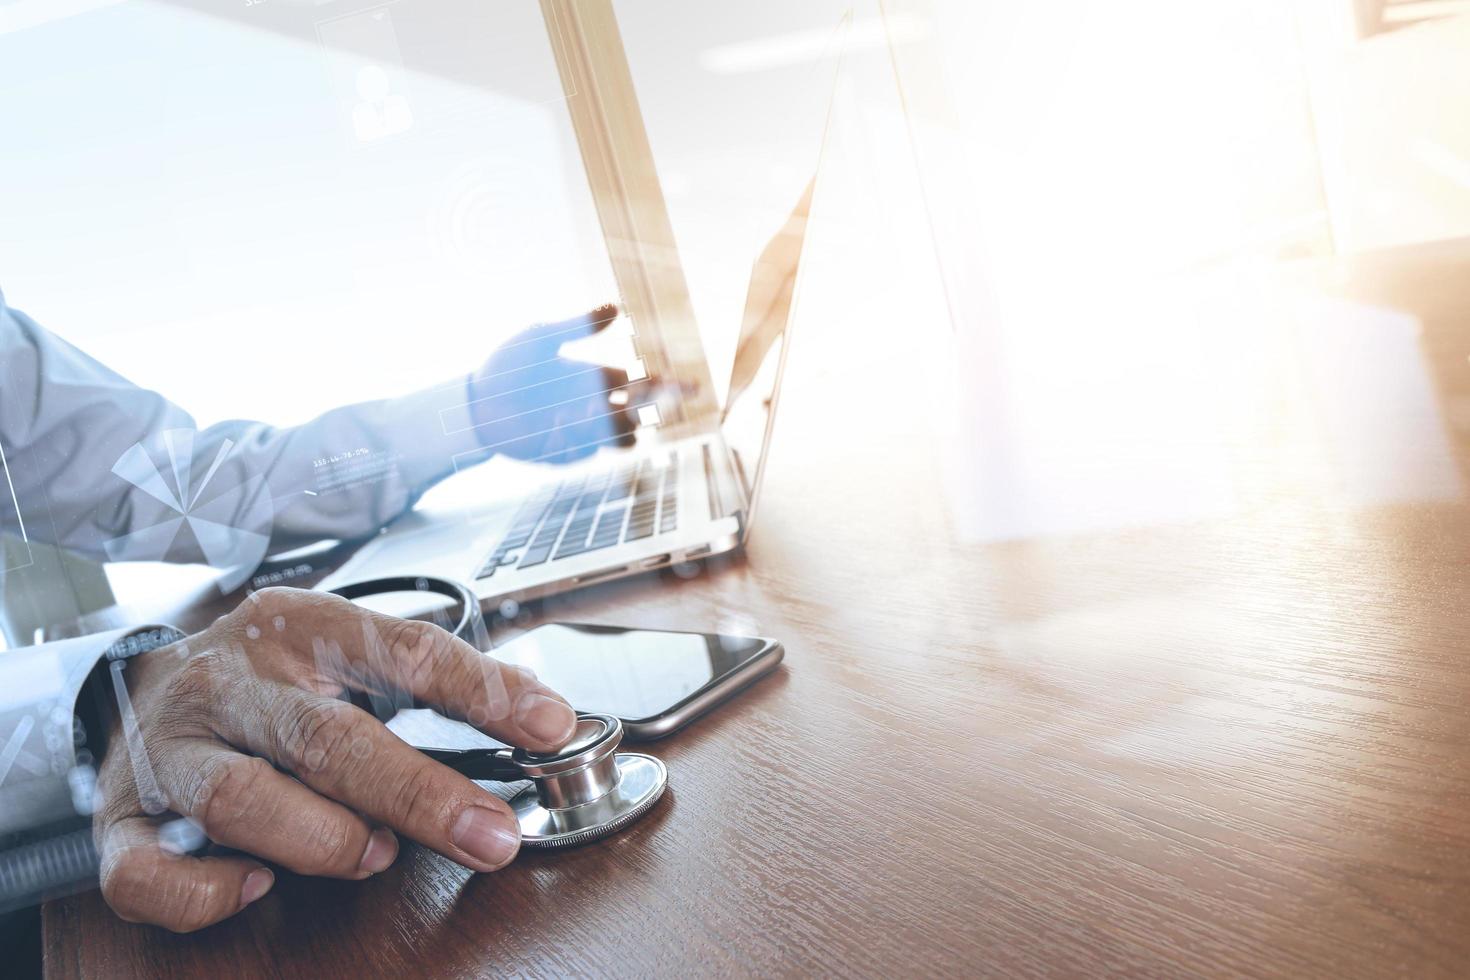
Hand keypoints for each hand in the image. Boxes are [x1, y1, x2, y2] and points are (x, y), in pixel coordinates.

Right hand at [92, 588, 576, 931]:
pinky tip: (255, 885)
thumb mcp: (353, 647)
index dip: (480, 690)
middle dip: (416, 794)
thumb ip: (441, 678)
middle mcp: (231, 682)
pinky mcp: (120, 816)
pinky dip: (203, 892)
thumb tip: (544, 713)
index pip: (400, 650)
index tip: (549, 725)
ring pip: (238, 799)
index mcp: (302, 628)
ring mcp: (170, 748)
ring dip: (320, 839)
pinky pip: (146, 870)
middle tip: (489, 836)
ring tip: (372, 854)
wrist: (144, 679)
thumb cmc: (274, 672)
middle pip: (324, 737)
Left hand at [469, 304, 642, 464]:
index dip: (654, 383)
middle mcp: (592, 406)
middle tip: (631, 404)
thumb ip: (579, 326)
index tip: (665, 381)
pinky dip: (576, 438)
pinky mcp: (566, 453)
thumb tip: (616, 306)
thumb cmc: (507, 367)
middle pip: (638, 415)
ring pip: (622, 439)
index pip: (636, 382)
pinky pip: (588, 452)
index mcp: (592, 377)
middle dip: (644, 412)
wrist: (476, 404)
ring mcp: (581, 432)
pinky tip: (553, 425)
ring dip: (613, 428)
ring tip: (583, 413)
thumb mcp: (542, 339)